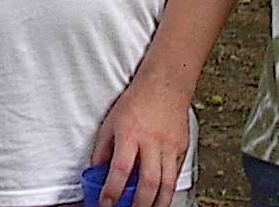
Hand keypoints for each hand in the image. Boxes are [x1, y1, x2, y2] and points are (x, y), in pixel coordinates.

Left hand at [90, 79, 188, 206]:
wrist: (165, 84)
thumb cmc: (137, 101)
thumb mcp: (111, 121)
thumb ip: (103, 149)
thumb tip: (96, 172)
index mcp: (130, 133)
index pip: (120, 170)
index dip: (112, 191)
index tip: (105, 204)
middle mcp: (151, 141)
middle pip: (148, 182)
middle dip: (139, 205)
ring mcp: (169, 146)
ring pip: (167, 184)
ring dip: (158, 204)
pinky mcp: (181, 148)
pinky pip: (175, 175)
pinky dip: (168, 189)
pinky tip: (160, 196)